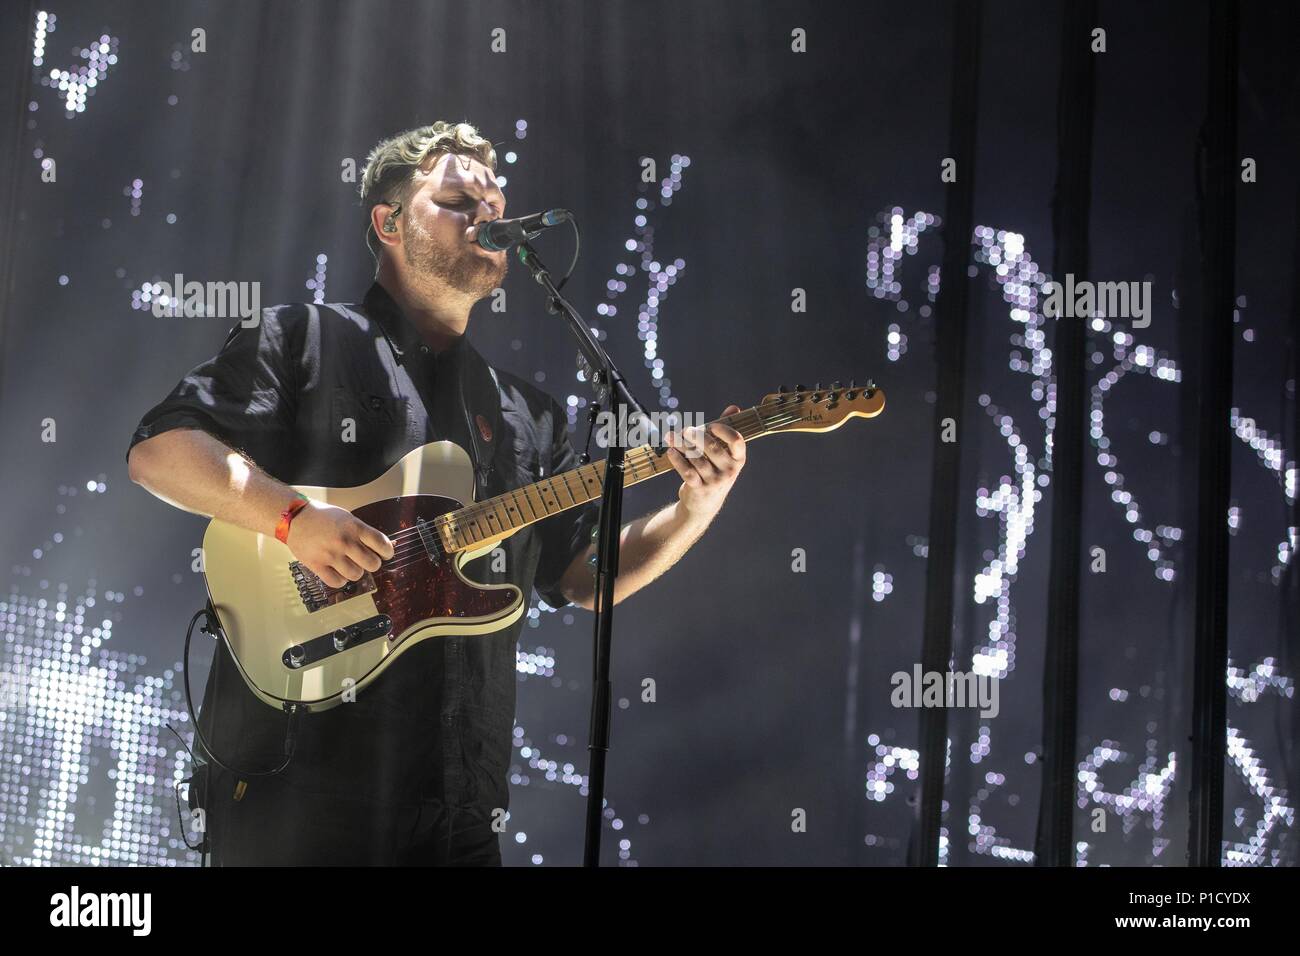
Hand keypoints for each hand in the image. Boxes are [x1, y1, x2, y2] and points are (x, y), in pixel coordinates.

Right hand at [285, 499, 394, 587]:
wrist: (294, 517)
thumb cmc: (322, 517)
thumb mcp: (347, 518)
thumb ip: (363, 533)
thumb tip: (382, 548)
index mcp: (354, 527)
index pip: (382, 544)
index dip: (387, 552)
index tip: (385, 554)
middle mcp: (344, 541)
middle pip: (373, 564)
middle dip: (372, 563)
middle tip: (365, 560)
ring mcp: (330, 554)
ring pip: (356, 575)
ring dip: (355, 572)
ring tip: (348, 564)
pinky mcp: (317, 565)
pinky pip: (337, 582)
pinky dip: (340, 580)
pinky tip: (337, 572)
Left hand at [664, 405, 746, 520]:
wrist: (704, 504)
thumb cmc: (715, 471)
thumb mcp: (724, 454)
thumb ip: (726, 430)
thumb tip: (734, 407)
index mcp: (738, 459)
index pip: (737, 441)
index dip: (724, 431)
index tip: (711, 425)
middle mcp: (729, 470)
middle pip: (712, 448)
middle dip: (696, 436)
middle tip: (686, 430)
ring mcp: (715, 481)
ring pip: (696, 458)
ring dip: (682, 445)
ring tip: (671, 436)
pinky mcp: (699, 489)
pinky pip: (687, 471)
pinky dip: (677, 460)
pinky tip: (671, 451)